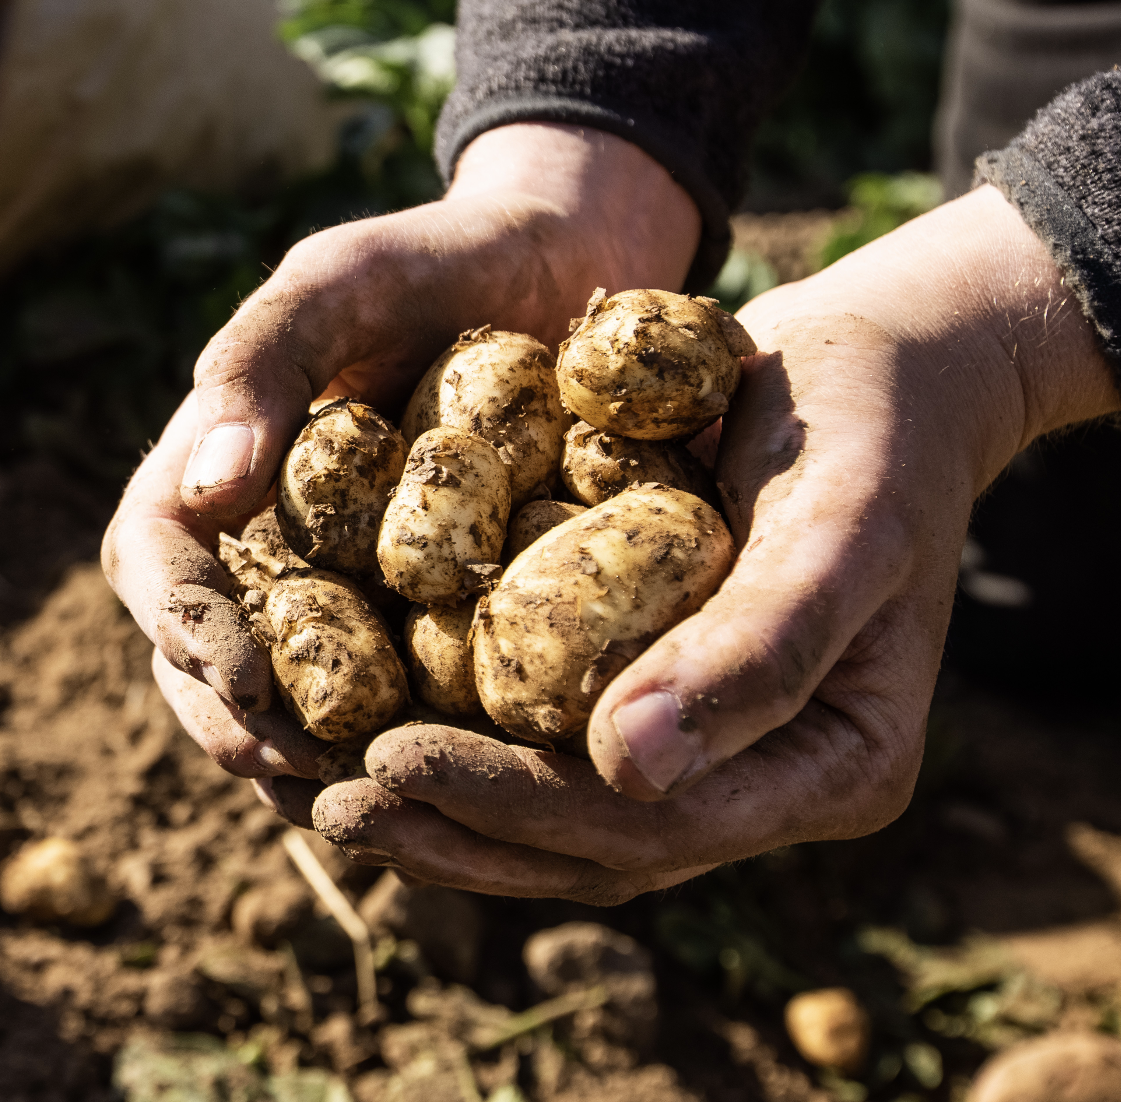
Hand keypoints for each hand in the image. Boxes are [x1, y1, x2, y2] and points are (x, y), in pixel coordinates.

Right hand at [102, 124, 699, 802]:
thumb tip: (203, 489)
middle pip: (210, 652)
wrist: (554, 261)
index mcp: (226, 466)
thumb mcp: (343, 281)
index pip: (159, 560)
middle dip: (237, 720)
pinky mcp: (431, 602)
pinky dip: (405, 733)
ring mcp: (350, 576)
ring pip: (297, 689)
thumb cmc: (435, 257)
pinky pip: (402, 684)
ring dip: (310, 755)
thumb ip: (264, 361)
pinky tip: (449, 771)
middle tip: (297, 770)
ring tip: (360, 797)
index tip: (243, 677)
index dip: (184, 625)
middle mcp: (273, 535)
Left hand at [312, 186, 1120, 899]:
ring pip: (566, 815)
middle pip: (597, 844)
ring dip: (450, 809)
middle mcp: (766, 772)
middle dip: (461, 827)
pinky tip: (379, 718)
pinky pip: (555, 738)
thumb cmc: (871, 426)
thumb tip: (627, 774)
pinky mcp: (662, 682)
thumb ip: (758, 648)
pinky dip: (470, 738)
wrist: (877, 364)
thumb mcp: (839, 521)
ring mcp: (715, 737)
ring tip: (331, 787)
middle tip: (336, 799)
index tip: (393, 762)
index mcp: (833, 764)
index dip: (519, 808)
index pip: (657, 826)